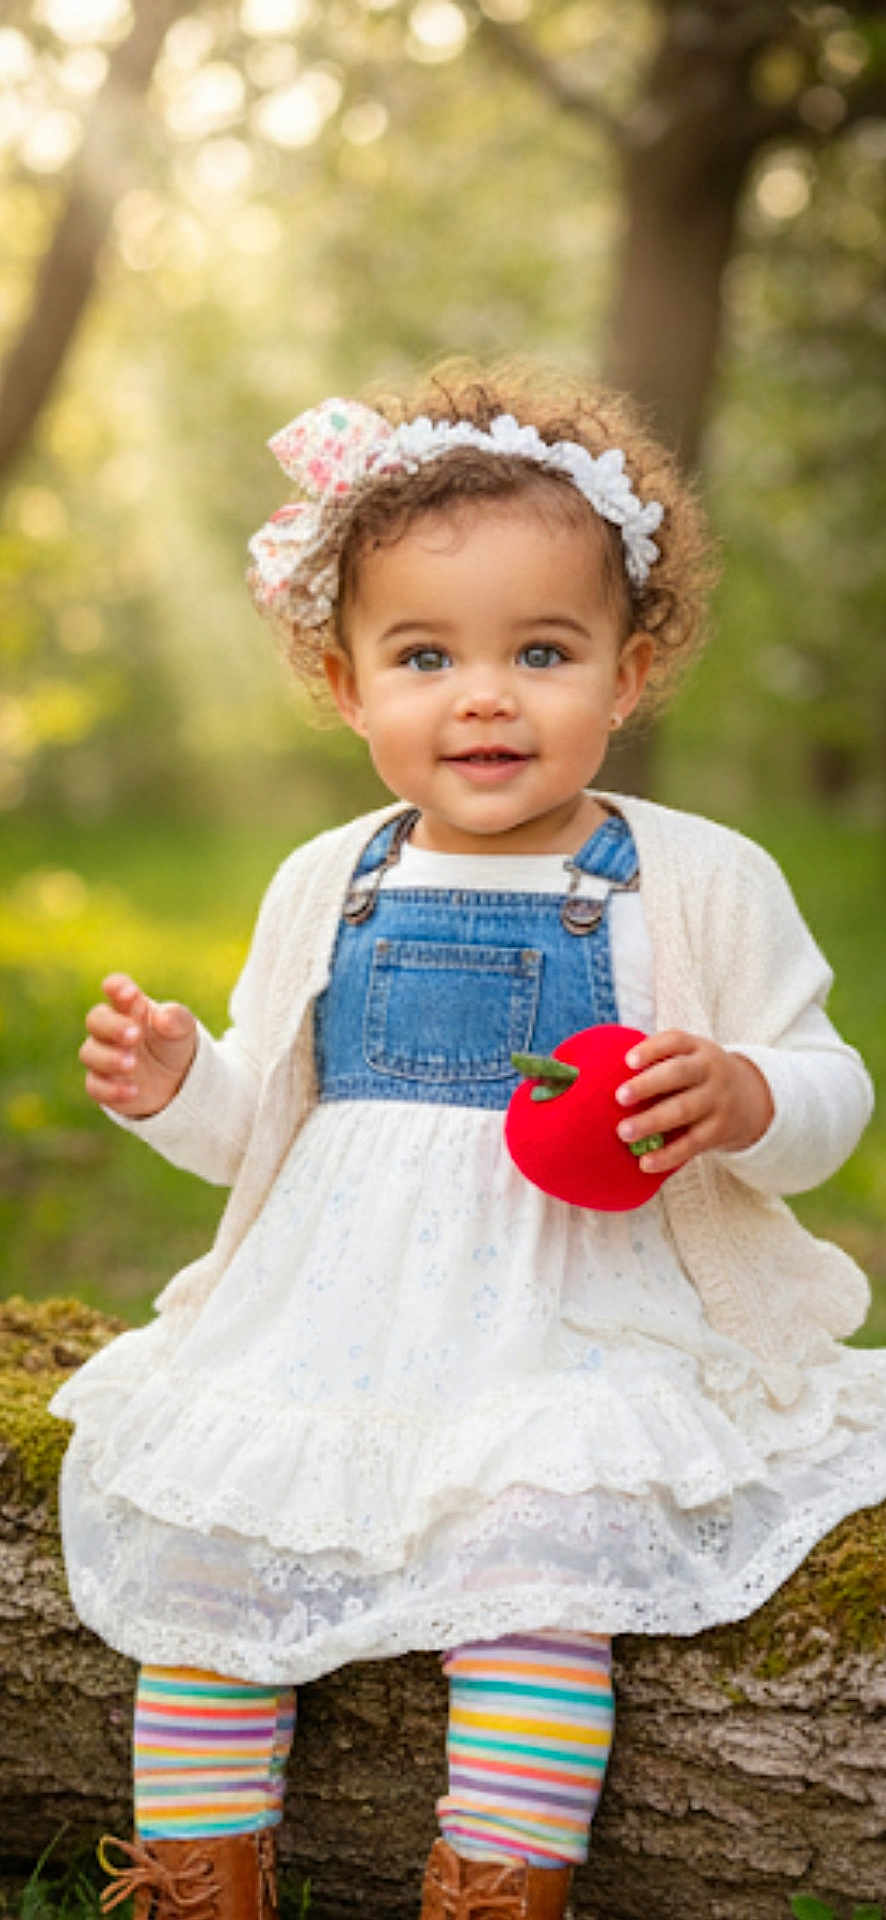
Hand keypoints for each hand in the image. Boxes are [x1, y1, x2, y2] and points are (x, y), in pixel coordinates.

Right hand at [80, 972, 196, 1118]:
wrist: (174, 1082)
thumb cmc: (172, 1043)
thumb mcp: (183, 1028)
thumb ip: (175, 1018)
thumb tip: (161, 1018)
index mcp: (130, 1006)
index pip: (116, 987)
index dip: (117, 987)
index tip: (130, 993)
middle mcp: (111, 1028)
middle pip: (96, 1019)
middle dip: (113, 1027)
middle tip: (135, 1035)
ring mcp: (103, 1055)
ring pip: (89, 1053)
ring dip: (109, 1058)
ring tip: (132, 1065)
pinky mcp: (102, 1084)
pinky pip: (95, 1086)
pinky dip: (112, 1089)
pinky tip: (133, 1091)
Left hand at [613, 1029, 774, 1176]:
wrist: (749, 1098)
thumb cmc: (698, 1076)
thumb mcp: (690, 1057)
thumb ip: (658, 1060)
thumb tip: (598, 1072)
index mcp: (698, 1049)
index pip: (675, 1042)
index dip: (652, 1049)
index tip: (628, 1061)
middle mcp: (710, 1071)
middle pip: (679, 1074)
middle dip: (648, 1085)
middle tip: (619, 1097)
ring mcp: (717, 1101)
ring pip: (683, 1110)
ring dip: (652, 1122)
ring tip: (623, 1132)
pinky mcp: (718, 1130)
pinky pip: (692, 1144)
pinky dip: (668, 1155)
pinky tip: (645, 1163)